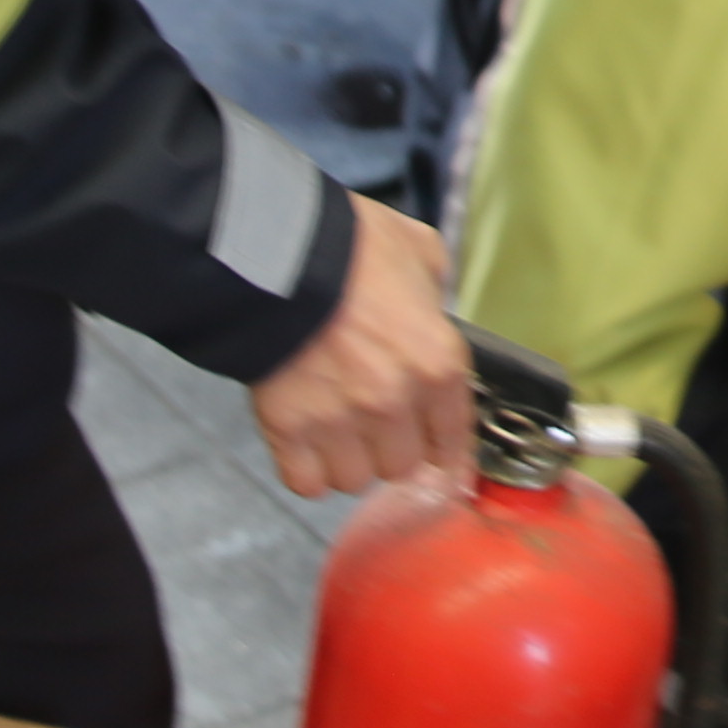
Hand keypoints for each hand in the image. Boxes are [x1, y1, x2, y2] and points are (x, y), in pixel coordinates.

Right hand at [251, 196, 471, 501]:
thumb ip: (435, 294)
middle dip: (391, 446)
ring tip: (337, 428)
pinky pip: (307, 483)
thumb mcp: (420, 252)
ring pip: (355, 479)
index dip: (446, 451)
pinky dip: (307, 470)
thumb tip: (431, 310)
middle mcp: (395, 402)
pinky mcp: (288, 429)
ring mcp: (340, 420)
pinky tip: (306, 444)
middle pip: (403, 466)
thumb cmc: (349, 244)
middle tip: (375, 421)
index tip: (440, 460)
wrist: (274, 249)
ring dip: (348, 460)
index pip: (453, 438)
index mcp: (437, 363)